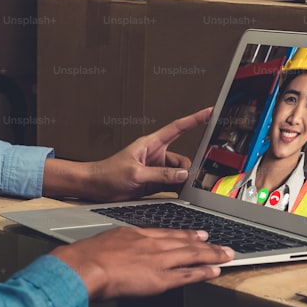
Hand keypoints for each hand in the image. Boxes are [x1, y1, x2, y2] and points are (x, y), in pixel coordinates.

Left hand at [42, 108, 210, 201]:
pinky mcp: (154, 182)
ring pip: (179, 173)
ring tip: (178, 189)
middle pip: (182, 158)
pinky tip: (179, 194)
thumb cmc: (108, 173)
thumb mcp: (136, 173)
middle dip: (187, 169)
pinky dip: (177, 188)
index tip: (210, 112)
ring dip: (182, 181)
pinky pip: (173, 183)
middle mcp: (156, 154)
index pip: (178, 128)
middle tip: (187, 180)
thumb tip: (183, 174)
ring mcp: (156, 168)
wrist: (96, 186)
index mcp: (151, 143)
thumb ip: (160, 174)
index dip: (195, 119)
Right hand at [50, 227, 232, 300]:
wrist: (83, 266)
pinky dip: (203, 272)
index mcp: (134, 234)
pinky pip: (187, 275)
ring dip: (211, 255)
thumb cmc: (85, 256)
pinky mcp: (159, 278)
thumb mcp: (100, 243)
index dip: (182, 234)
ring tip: (226, 254)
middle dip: (203, 243)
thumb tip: (112, 254)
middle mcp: (149, 244)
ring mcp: (157, 260)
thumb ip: (112, 248)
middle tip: (219, 243)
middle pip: (183, 242)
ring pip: (191, 255)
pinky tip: (215, 271)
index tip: (195, 234)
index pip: (165, 233)